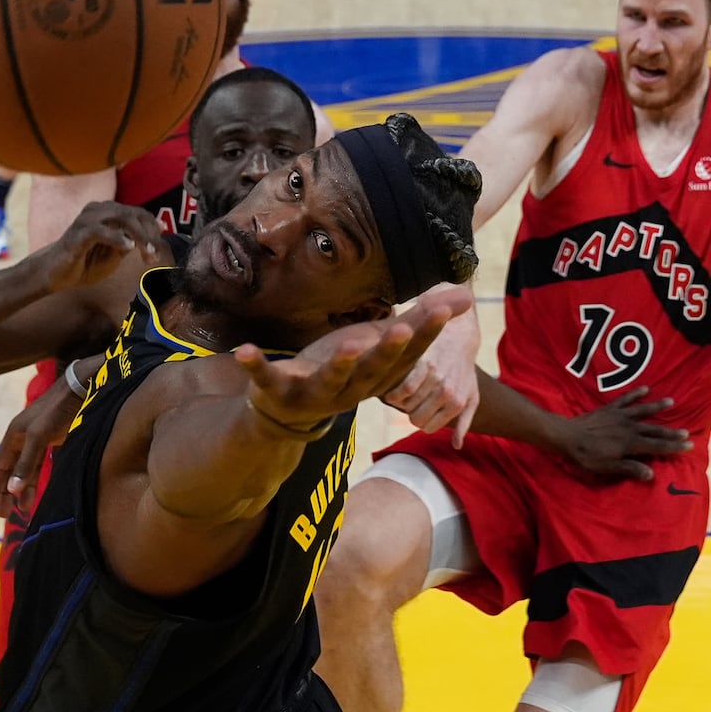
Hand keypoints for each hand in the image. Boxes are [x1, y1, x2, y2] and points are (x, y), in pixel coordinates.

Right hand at [0, 369, 83, 517]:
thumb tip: (11, 489)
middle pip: (9, 470)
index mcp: (14, 436)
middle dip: (5, 492)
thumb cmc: (58, 409)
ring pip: (25, 469)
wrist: (82, 388)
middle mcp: (22, 438)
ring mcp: (37, 439)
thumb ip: (26, 463)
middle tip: (3, 514)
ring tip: (22, 509)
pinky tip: (35, 490)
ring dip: (21, 488)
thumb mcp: (39, 436)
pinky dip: (35, 478)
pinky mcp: (53, 439)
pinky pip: (39, 464)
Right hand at [36, 201, 163, 292]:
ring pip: (121, 218)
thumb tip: (152, 236)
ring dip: (138, 235)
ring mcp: (87, 220)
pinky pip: (101, 231)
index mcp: (108, 213)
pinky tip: (128, 249)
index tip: (162, 240)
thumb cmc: (84, 264)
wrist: (55, 275)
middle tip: (155, 254)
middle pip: (133, 213)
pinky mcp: (77, 234)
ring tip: (148, 253)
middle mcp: (98, 211)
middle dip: (149, 234)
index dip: (153, 225)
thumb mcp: (115, 255)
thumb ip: (130, 243)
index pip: (137, 212)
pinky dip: (117, 238)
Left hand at [239, 286, 473, 433]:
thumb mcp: (382, 343)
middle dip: (388, 350)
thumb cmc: (345, 369)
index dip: (426, 334)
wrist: (290, 413)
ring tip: (347, 343)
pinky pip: (267, 379)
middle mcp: (352, 389)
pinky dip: (256, 366)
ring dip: (339, 363)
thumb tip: (467, 297)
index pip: (409, 356)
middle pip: (375, 371)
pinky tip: (243, 350)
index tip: (443, 310)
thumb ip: (422, 320)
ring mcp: (315, 394)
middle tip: (402, 327)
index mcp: (378, 376)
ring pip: (330, 380)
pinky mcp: (279, 393)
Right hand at [381, 302, 481, 444]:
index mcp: (458, 403)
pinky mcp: (421, 363)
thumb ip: (464, 422)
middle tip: (409, 403)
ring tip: (401, 393)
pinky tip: (394, 386)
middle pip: (415, 419)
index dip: (420, 422)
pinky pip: (401, 389)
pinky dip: (394, 392)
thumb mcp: (471, 396)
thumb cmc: (464, 370)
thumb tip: (457, 446)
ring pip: (405, 406)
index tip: (418, 411)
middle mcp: (447, 392)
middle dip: (410, 413)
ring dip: (400, 402)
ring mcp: (434, 378)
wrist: (460, 334)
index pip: (428, 428)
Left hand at [543, 387, 691, 480]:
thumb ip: (630, 469)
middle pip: (654, 430)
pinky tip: (645, 388)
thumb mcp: (608, 468)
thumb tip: (652, 474)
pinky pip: (625, 399)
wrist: (567, 436)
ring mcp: (620, 416)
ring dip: (657, 406)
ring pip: (643, 410)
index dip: (673, 447)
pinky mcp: (610, 408)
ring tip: (671, 401)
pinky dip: (635, 393)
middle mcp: (629, 428)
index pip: (657, 446)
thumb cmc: (587, 456)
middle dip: (671, 432)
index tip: (688, 446)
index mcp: (630, 444)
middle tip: (686, 432)